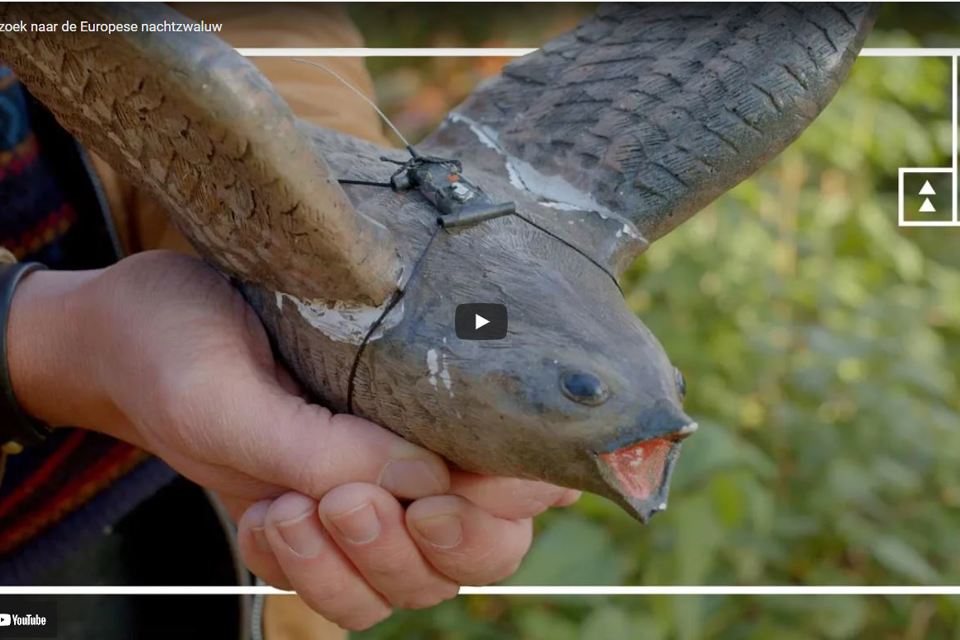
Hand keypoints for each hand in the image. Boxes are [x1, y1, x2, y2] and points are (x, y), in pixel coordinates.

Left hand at [8, 250, 578, 628]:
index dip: (514, 497)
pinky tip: (263, 521)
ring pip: (417, 585)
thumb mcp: (233, 386)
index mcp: (438, 394)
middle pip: (487, 550)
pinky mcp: (333, 532)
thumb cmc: (188, 331)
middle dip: (426, 545)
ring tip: (283, 508)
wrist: (126, 349)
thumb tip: (423, 484)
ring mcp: (381, 501)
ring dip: (355, 566)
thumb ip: (325, 442)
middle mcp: (426, 455)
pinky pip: (349, 599)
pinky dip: (307, 577)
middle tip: (347, 502)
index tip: (440, 493)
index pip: (526, 471)